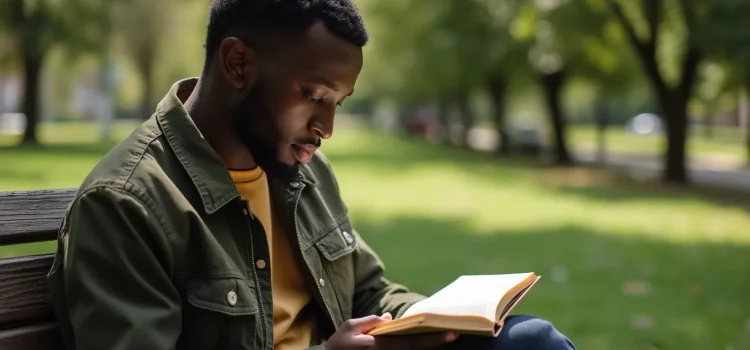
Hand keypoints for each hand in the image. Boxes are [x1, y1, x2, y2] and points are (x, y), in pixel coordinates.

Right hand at [324, 313, 458, 349]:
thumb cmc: (338, 345)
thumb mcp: (350, 327)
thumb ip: (371, 321)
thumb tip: (389, 318)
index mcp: (379, 346)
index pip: (411, 343)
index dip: (432, 340)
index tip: (450, 334)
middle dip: (434, 345)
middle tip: (453, 335)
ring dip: (426, 348)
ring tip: (442, 338)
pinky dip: (413, 349)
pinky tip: (424, 342)